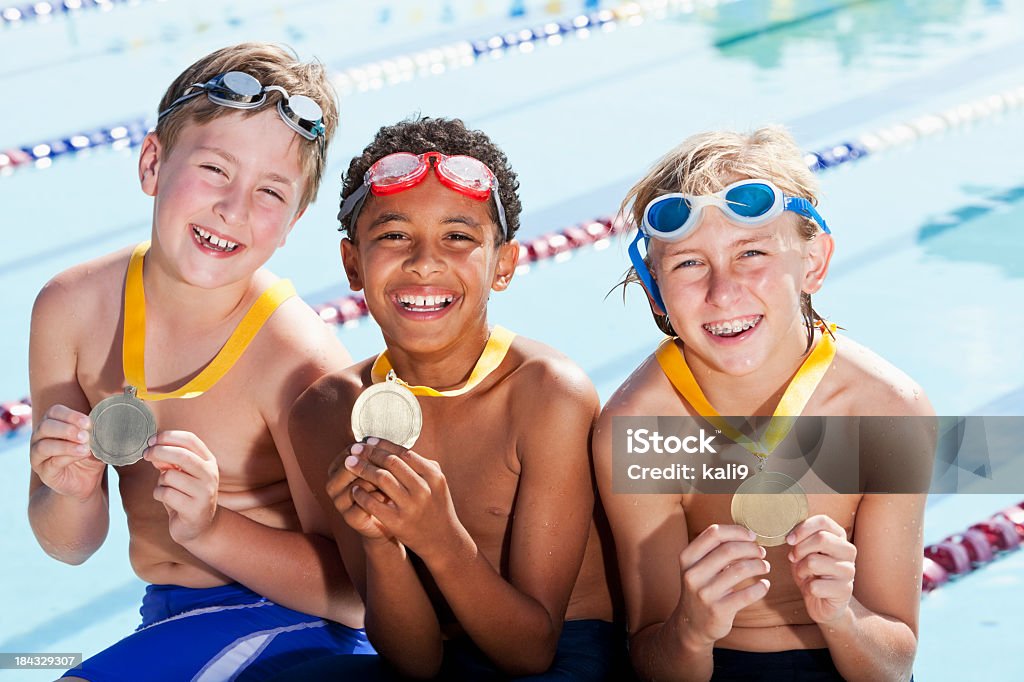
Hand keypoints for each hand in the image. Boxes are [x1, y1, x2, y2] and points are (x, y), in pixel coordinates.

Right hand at [30, 404, 105, 501]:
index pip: (54, 412)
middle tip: (85, 436)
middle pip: (46, 426)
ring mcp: (38, 455)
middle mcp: (40, 437)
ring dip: (67, 445)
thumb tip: (106, 422)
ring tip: (85, 448)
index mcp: (52, 422)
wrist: (86, 480)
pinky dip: (67, 458)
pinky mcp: (43, 472)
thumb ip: (96, 430)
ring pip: (44, 446)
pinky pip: (51, 462)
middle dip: (67, 429)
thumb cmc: (89, 454)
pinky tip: (81, 456)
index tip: (88, 423)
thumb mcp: (95, 440)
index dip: (71, 415)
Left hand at [144, 430, 219, 544]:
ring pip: (170, 476)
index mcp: (209, 461)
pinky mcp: (194, 509)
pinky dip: (158, 494)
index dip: (168, 436)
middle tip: (146, 454)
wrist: (198, 526)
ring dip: (160, 480)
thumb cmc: (186, 495)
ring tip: (165, 487)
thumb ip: (170, 460)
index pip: (190, 440)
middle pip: (182, 455)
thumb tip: (153, 449)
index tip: (152, 440)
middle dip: (159, 451)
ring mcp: (205, 492)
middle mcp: (211, 474)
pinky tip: (166, 499)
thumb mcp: (180, 474)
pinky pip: (165, 494)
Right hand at [327, 444, 393, 542]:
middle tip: (391, 468)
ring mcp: (339, 503)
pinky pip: (362, 505)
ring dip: (376, 483)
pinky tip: (387, 497)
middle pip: (349, 468)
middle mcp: (332, 485)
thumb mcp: (379, 469)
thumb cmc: (383, 488)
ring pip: (356, 486)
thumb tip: (378, 441)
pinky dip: (377, 499)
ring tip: (392, 483)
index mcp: (336, 468)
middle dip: (371, 466)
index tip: (387, 451)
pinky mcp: (349, 518)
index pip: (349, 452)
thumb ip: (376, 456)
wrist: (385, 518)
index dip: (369, 450)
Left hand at [344, 438, 463, 561]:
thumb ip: (422, 464)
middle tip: (354, 448)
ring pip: (381, 479)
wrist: (441, 540)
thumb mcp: (436, 483)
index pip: (404, 453)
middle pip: (391, 463)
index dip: (384, 445)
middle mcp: (423, 489)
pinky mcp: (398, 522)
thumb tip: (396, 446)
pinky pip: (373, 503)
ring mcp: (411, 506)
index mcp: (434, 476)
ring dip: (362, 468)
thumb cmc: (436, 506)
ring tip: (349, 463)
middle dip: (369, 453)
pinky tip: (354, 489)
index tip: (369, 440)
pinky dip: (361, 494)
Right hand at [675, 524, 770, 647]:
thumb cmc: (702, 587)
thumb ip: (715, 549)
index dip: (737, 531)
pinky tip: (764, 585)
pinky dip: (761, 587)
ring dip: (758, 565)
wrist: (692, 623)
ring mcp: (705, 593)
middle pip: (729, 550)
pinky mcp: (718, 611)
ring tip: (764, 566)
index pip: (714, 533)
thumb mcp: (698, 566)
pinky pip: (747, 594)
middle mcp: (693, 574)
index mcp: (687, 557)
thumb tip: (747, 535)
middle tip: (761, 553)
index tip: (751, 536)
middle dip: (751, 548)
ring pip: (740, 570)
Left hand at [787, 515, 856, 624]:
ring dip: (801, 570)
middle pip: (821, 539)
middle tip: (794, 558)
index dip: (802, 528)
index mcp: (839, 537)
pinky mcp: (845, 591)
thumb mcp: (804, 552)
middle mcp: (848, 551)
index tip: (789, 539)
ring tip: (804, 574)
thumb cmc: (812, 573)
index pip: (824, 521)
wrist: (823, 603)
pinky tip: (813, 589)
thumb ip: (801, 538)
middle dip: (800, 549)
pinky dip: (808, 588)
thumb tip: (789, 533)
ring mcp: (849, 571)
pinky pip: (815, 586)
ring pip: (814, 562)